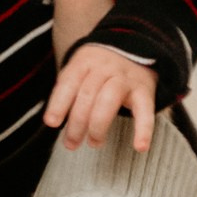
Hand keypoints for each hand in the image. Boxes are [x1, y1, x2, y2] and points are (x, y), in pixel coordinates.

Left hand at [45, 35, 158, 154]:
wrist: (135, 49)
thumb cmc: (100, 70)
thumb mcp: (81, 71)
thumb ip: (68, 92)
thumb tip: (54, 123)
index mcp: (85, 62)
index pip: (69, 82)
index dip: (59, 103)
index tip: (52, 122)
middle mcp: (105, 68)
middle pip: (88, 94)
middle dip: (77, 123)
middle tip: (71, 143)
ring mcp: (125, 78)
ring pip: (109, 100)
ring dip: (98, 126)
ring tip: (94, 142)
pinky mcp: (144, 90)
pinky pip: (144, 110)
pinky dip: (143, 130)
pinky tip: (140, 146)